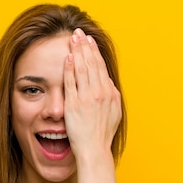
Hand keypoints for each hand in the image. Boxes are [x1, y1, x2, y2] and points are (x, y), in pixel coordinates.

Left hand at [63, 28, 121, 161]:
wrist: (94, 149)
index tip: (89, 40)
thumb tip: (107, 84)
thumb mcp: (114, 112)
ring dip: (77, 51)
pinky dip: (70, 68)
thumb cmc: (102, 134)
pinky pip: (71, 82)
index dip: (94, 52)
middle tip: (78, 32)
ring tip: (72, 39)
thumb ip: (111, 96)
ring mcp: (87, 98)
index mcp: (110, 93)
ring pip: (82, 69)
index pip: (101, 67)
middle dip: (85, 46)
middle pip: (92, 63)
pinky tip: (68, 57)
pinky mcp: (74, 104)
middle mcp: (100, 92)